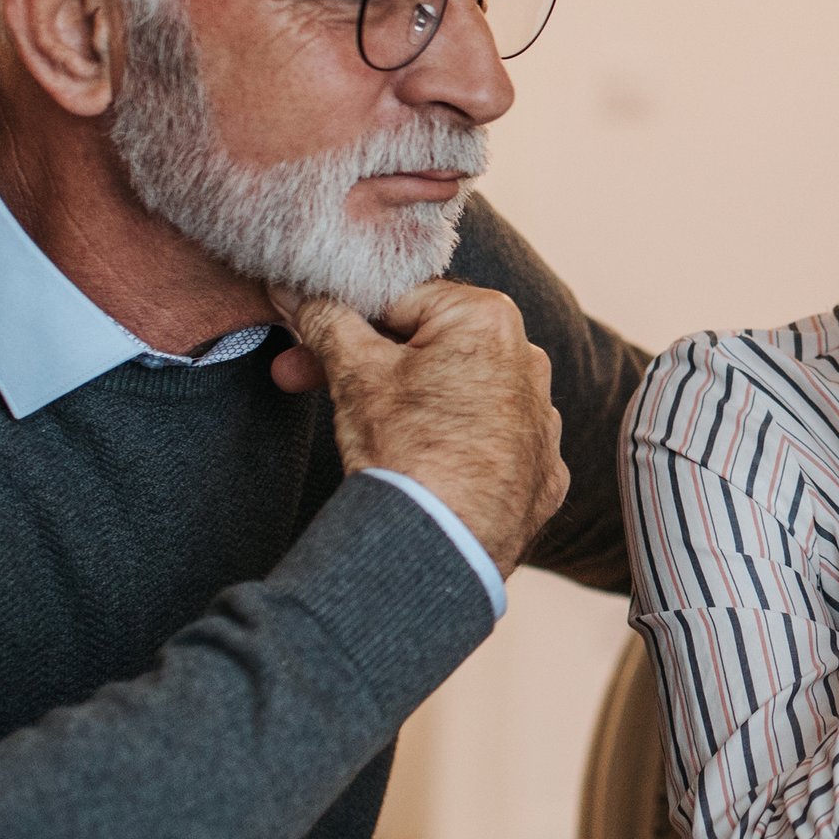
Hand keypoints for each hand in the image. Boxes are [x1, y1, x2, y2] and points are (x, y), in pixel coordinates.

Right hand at [274, 279, 569, 572]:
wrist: (442, 549)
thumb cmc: (404, 451)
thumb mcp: (353, 374)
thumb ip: (326, 320)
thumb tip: (296, 290)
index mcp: (489, 319)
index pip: (401, 299)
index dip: (345, 316)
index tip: (307, 336)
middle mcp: (530, 361)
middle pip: (430, 346)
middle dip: (364, 362)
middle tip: (301, 377)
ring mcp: (542, 422)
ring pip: (462, 393)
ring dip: (413, 402)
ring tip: (367, 432)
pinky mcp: (542, 472)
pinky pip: (491, 444)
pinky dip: (456, 448)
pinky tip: (419, 465)